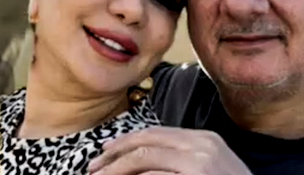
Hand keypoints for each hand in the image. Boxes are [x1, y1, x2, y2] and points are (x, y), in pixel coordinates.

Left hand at [88, 127, 252, 174]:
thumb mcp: (210, 167)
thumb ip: (182, 158)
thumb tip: (141, 163)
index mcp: (203, 139)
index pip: (154, 134)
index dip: (124, 143)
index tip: (104, 154)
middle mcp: (201, 146)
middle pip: (144, 143)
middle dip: (114, 156)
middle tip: (93, 169)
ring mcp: (199, 163)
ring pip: (144, 160)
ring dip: (117, 171)